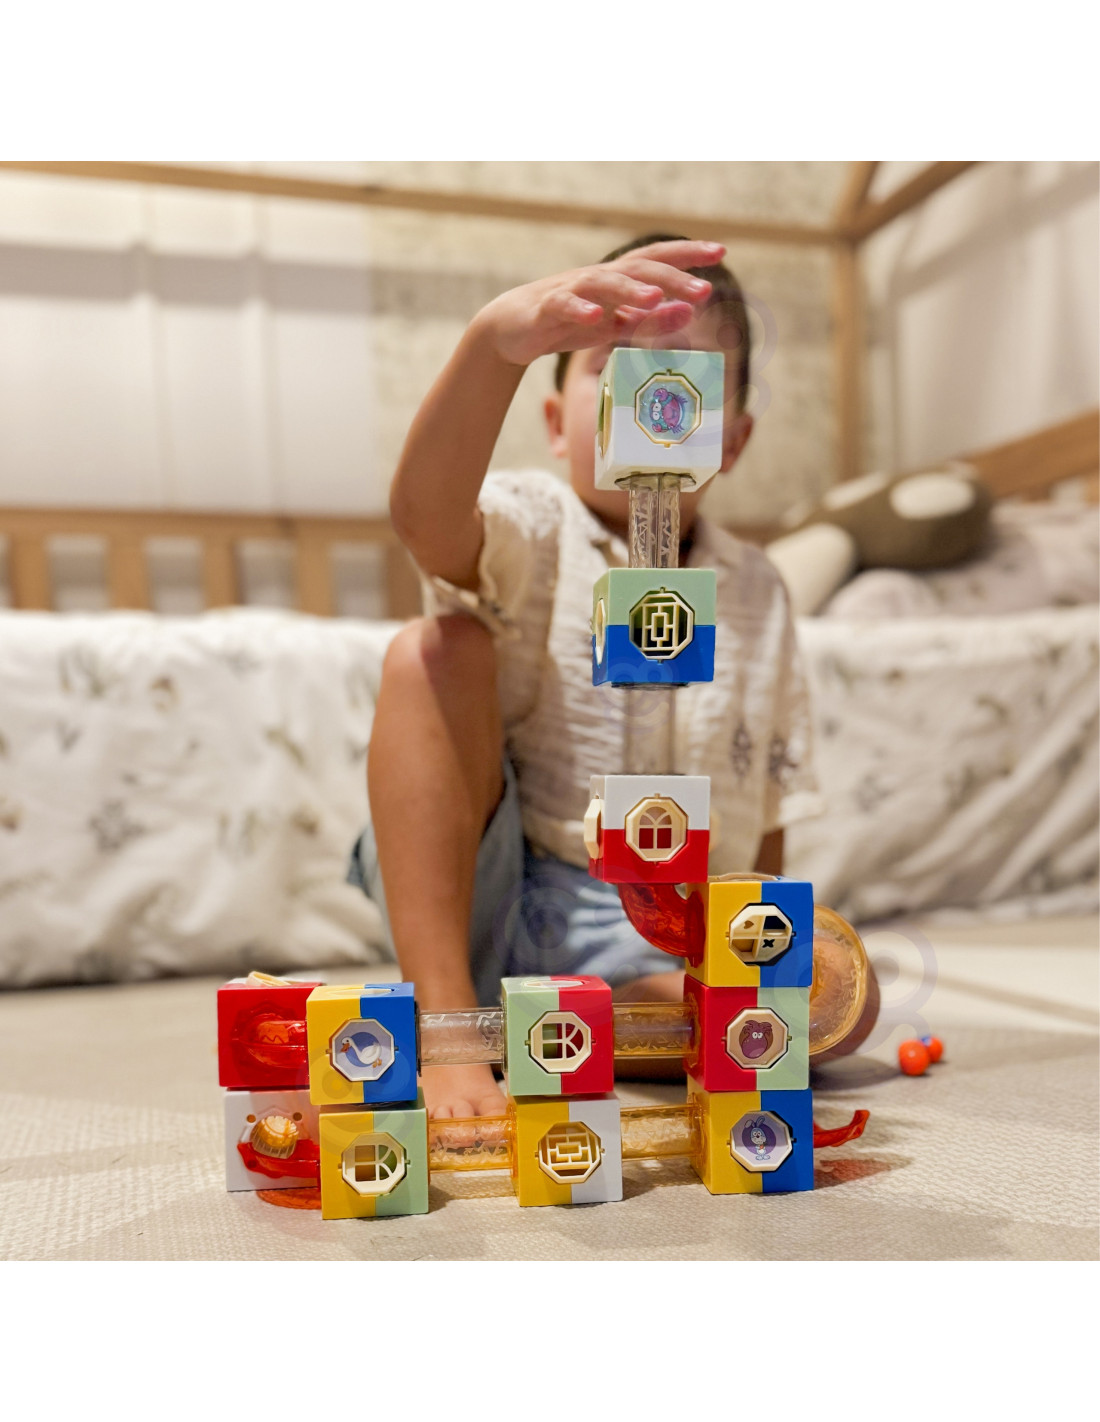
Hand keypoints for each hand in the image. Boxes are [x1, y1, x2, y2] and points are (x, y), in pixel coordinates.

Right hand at [478, 238, 727, 367]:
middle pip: (638, 269)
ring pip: (604, 283)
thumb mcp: (616, 325)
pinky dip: (580, 308)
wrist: (512, 329)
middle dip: (672, 277)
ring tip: (655, 298)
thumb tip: (693, 310)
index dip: (687, 254)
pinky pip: (565, 305)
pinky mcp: (546, 309)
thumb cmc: (569, 323)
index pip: (657, 260)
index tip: (720, 251)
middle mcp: (599, 279)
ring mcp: (572, 290)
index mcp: (618, 281)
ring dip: (630, 290)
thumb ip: (652, 320)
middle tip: (704, 289)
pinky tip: (596, 316)